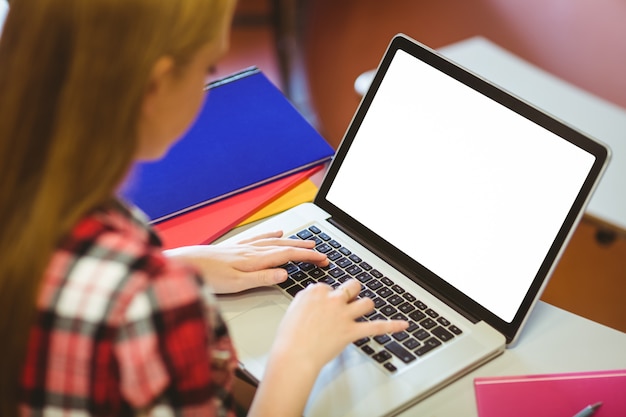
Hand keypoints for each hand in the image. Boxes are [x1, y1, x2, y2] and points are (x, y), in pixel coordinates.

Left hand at [163, 231, 327, 293]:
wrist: (183, 263)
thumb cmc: (207, 276)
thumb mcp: (236, 284)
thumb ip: (261, 278)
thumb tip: (284, 275)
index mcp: (255, 260)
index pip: (289, 256)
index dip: (308, 257)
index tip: (324, 260)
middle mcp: (252, 250)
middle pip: (285, 246)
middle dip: (306, 249)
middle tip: (323, 253)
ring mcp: (244, 247)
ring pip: (275, 241)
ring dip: (294, 241)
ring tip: (308, 243)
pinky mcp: (235, 246)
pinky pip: (259, 237)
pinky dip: (272, 234)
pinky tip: (277, 232)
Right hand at [249, 279, 407, 415]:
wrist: (294, 355)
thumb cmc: (289, 337)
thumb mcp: (293, 309)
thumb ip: (307, 300)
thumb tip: (314, 297)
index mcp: (316, 291)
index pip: (329, 286)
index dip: (328, 297)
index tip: (324, 305)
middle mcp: (332, 299)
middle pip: (352, 287)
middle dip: (352, 292)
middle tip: (349, 298)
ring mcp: (344, 315)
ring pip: (366, 303)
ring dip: (366, 306)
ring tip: (363, 311)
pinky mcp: (352, 331)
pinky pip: (377, 327)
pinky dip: (392, 326)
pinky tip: (403, 325)